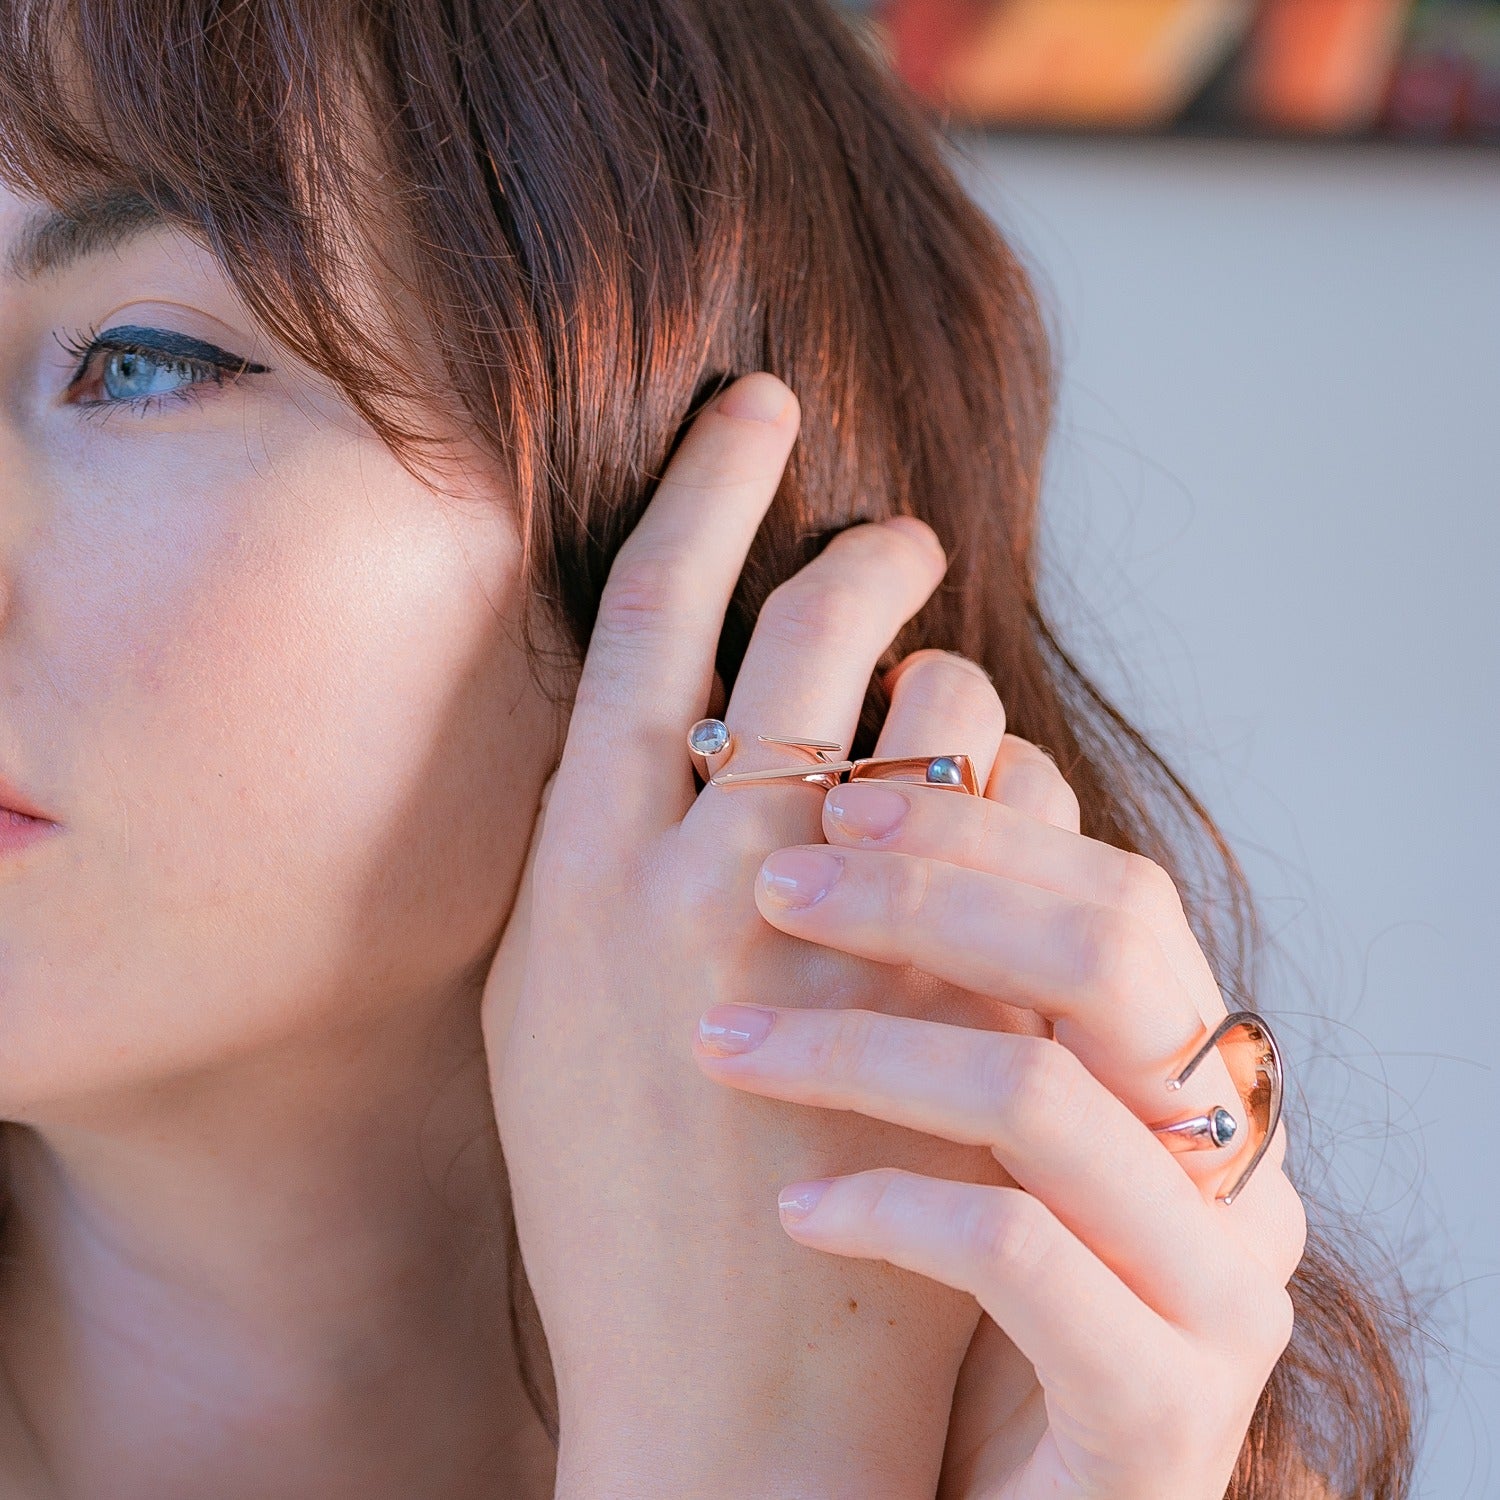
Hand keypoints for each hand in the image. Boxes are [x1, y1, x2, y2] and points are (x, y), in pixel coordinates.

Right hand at [482, 373, 1025, 1498]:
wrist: (710, 1382)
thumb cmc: (615, 1196)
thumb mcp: (545, 1008)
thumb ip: (593, 861)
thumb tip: (657, 734)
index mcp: (578, 858)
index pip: (654, 609)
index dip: (710, 483)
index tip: (759, 408)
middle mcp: (698, 869)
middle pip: (805, 628)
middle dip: (863, 554)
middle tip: (898, 536)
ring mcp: (835, 933)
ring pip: (935, 711)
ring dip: (954, 690)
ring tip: (950, 720)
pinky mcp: (947, 997)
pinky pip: (1022, 827)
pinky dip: (1021, 804)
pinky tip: (1009, 846)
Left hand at [693, 715, 1308, 1499]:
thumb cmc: (956, 1307)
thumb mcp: (969, 1129)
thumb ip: (965, 999)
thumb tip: (855, 823)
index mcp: (1189, 1079)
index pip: (1112, 892)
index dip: (977, 829)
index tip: (831, 805)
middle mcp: (1232, 1166)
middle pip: (1102, 955)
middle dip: (923, 896)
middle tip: (774, 886)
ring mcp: (1215, 1290)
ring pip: (1042, 1097)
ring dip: (860, 1050)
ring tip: (722, 1046)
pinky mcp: (1164, 1413)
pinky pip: (1021, 1257)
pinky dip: (888, 1208)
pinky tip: (793, 1206)